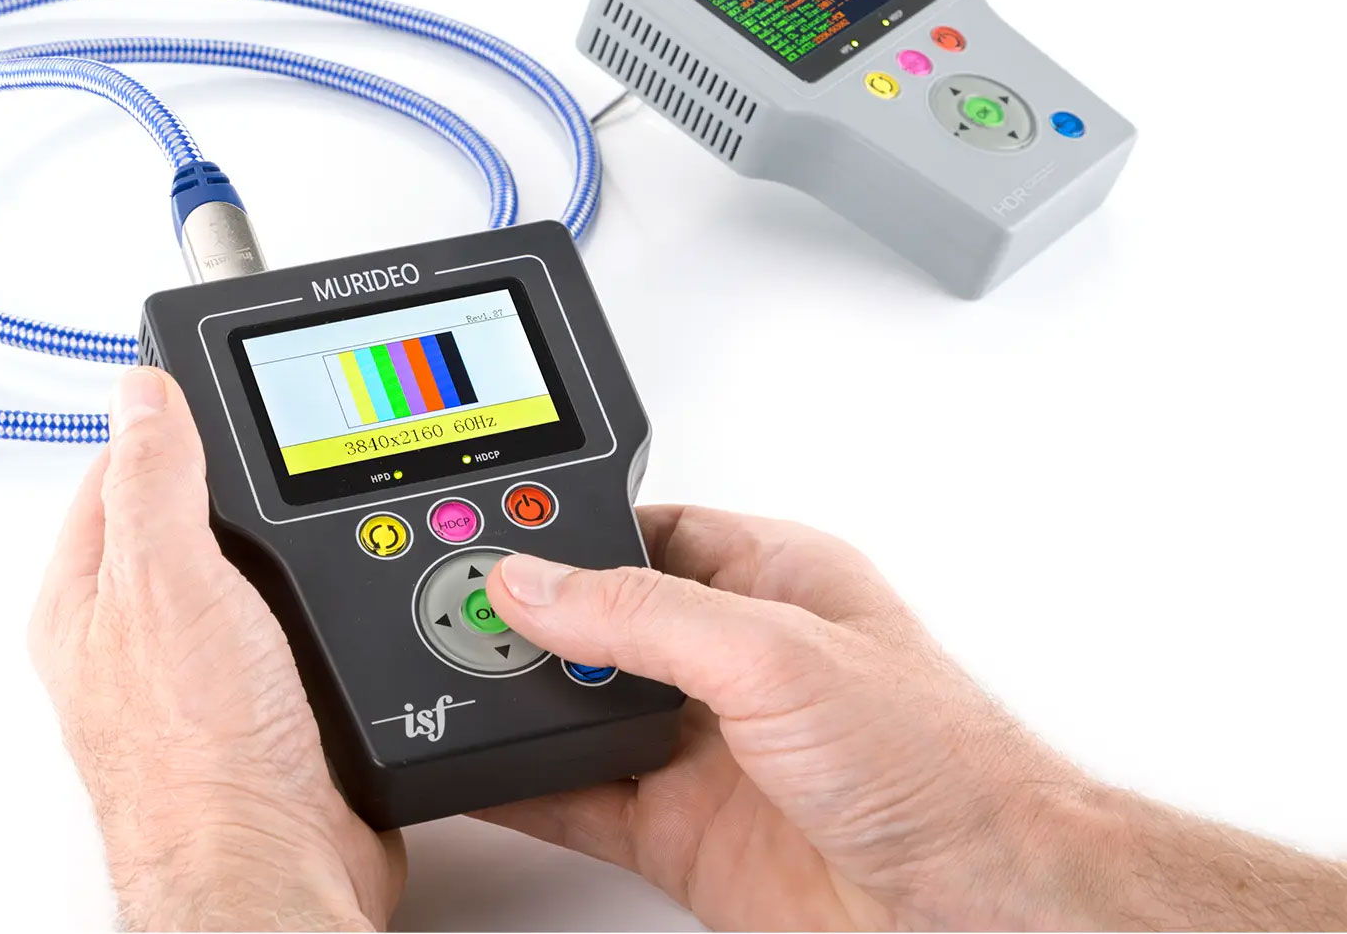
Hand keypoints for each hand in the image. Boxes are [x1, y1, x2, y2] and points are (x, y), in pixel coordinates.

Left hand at [30, 368, 402, 931]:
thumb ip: (153, 481)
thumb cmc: (200, 760)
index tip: (217, 388)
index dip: (169, 424)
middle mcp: (139, 637)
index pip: (118, 473)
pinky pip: (305, 625)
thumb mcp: (167, 583)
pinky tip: (356, 591)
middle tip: (288, 445)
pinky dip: (334, 602)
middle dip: (244, 485)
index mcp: (88, 600)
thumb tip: (142, 393)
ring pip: (255, 572)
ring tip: (327, 514)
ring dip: (298, 546)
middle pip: (191, 517)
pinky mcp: (274, 706)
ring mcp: (208, 674)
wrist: (277, 871)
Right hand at [478, 506, 1092, 930]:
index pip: (644, 533)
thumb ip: (641, 614)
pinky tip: (476, 769)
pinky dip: (520, 787)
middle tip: (451, 615)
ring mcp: (706, 748)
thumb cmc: (940, 765)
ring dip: (519, 703)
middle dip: (530, 622)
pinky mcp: (684, 832)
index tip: (493, 542)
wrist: (985, 912)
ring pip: (582, 711)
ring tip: (444, 681)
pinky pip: (578, 799)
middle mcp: (734, 658)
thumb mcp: (773, 653)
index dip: (569, 536)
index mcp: (769, 578)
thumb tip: (534, 580)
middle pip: (601, 624)